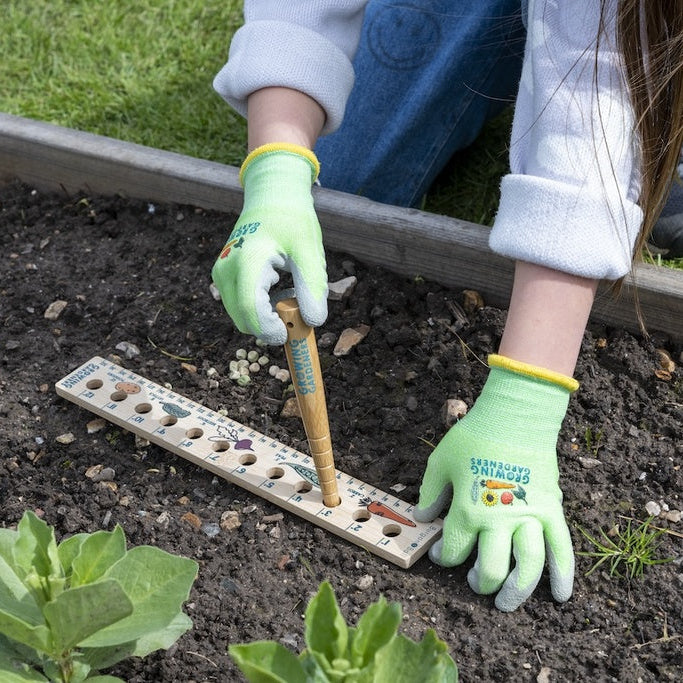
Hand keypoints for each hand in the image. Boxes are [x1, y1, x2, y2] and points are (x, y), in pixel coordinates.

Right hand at [211, 143, 327, 344]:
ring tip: (288, 289)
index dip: (271, 330)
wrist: (272, 197)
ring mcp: (221, 274)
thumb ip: (312, 287)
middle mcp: (226, 270)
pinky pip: (241, 307)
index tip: (292, 332)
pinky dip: (260, 308)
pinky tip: (277, 286)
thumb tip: (313, 322)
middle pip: (244, 320)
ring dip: (266, 316)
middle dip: (271, 325)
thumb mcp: (309, 251)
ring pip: (242, 317)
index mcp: (248, 261)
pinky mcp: (222, 278)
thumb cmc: (293, 221)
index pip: (251, 310)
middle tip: (298, 306)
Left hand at [413, 354, 576, 611]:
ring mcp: (529, 518)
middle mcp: (498, 521)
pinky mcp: (552, 511)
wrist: (514, 416)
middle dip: (480, 583)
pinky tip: (559, 596)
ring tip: (507, 603)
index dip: (444, 559)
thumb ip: (430, 493)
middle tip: (476, 583)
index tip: (442, 556)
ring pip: (527, 567)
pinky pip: (562, 549)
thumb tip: (422, 517)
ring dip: (518, 591)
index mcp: (467, 510)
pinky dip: (563, 575)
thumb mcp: (440, 462)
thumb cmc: (474, 437)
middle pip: (492, 569)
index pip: (454, 551)